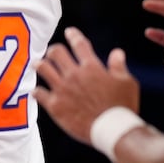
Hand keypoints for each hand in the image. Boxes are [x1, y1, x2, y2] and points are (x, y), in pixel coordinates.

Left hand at [33, 26, 139, 145]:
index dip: (73, 35)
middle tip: (53, 52)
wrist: (113, 130)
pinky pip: (38, 93)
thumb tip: (117, 52)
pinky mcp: (55, 105)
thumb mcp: (127, 84)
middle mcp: (74, 75)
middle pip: (56, 53)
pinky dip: (37, 91)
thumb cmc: (123, 107)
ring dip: (40, 65)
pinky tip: (36, 91)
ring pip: (43, 68)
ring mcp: (62, 89)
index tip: (69, 32)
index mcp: (92, 68)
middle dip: (54, 50)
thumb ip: (119, 67)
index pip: (79, 45)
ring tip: (38, 64)